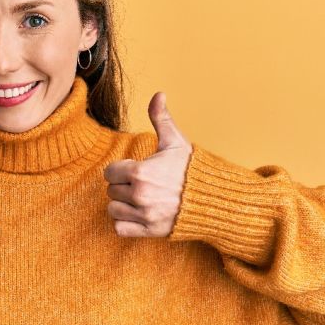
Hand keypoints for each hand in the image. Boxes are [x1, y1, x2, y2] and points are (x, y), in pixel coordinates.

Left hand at [104, 92, 192, 236]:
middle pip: (111, 190)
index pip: (109, 172)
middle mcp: (139, 194)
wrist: (214, 199)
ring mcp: (143, 215)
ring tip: (139, 199)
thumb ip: (161, 118)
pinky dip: (124, 222)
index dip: (121, 169)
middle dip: (122, 186)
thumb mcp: (176, 142)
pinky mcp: (148, 231)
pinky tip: (137, 214)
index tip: (135, 170)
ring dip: (122, 204)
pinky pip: (119, 228)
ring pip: (112, 209)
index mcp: (140, 171)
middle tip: (141, 184)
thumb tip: (158, 94)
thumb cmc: (193, 170)